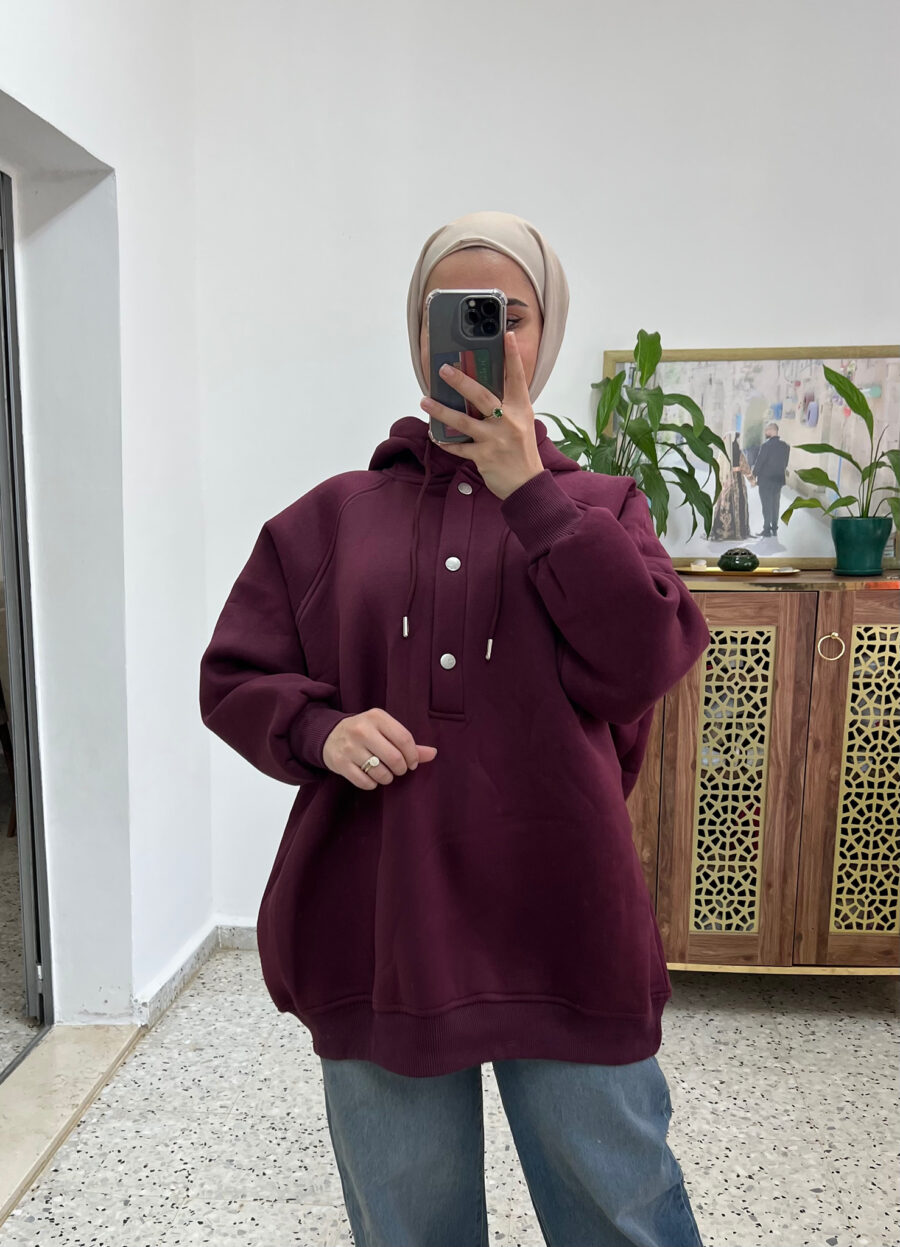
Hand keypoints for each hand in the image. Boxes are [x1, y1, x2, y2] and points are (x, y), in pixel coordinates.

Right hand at [322, 708, 437, 789]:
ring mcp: (350, 747)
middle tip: (399, 769)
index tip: (412, 763)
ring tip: (385, 773)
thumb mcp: (385, 730)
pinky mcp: (340, 763)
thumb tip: (433, 753)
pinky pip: (365, 782)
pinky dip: (372, 784)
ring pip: (380, 772)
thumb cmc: (365, 732)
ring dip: (387, 778)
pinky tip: (371, 777)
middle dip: (401, 769)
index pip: (404, 739)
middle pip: (394, 758)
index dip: (413, 756)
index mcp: (376, 717)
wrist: (329, 735)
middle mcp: (362, 730)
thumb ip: (408, 743)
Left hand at [419, 331, 544, 500]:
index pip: (517, 378)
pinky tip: (434, 434)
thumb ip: (505, 407)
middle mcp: (508, 422)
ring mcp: (495, 440)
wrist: (527, 485)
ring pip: (463, 421)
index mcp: (520, 409)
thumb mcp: (521, 424)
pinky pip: (459, 447)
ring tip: (424, 401)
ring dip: (441, 410)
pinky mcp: (483, 457)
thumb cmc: (521, 452)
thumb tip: (478, 392)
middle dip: (461, 381)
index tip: (506, 336)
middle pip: (481, 396)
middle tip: (443, 370)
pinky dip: (445, 442)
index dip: (512, 356)